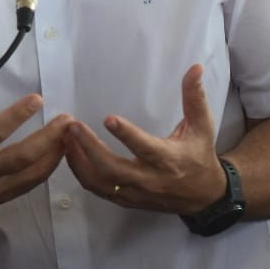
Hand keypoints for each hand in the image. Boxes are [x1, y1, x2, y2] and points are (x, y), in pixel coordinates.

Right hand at [0, 61, 71, 225]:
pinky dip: (45, 171)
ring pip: (30, 175)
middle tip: (67, 121)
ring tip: (70, 137)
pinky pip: (27, 186)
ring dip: (53, 155)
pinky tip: (57, 156)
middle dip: (48, 138)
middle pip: (21, 156)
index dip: (17, 116)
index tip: (38, 99)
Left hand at [64, 63, 223, 213]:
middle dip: (90, 148)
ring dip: (79, 161)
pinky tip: (71, 154)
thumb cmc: (200, 155)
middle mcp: (150, 179)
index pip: (145, 148)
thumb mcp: (202, 126)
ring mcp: (136, 193)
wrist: (203, 196)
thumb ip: (195, 97)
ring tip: (66, 138)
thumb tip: (195, 68)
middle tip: (73, 126)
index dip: (127, 135)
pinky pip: (99, 190)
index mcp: (169, 159)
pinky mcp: (127, 200)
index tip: (109, 119)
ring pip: (101, 183)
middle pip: (113, 169)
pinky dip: (82, 173)